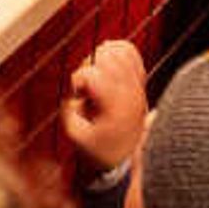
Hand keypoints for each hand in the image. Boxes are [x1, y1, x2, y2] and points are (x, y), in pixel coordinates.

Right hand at [62, 38, 149, 167]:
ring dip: (101, 57)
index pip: (92, 73)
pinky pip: (131, 53)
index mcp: (114, 105)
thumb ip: (68, 110)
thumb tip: (76, 90)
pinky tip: (106, 59)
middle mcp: (129, 91)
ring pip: (120, 50)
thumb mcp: (76, 136)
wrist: (129, 157)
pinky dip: (116, 50)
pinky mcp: (140, 82)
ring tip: (96, 72)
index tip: (78, 95)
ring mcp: (137, 85)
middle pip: (105, 56)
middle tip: (87, 85)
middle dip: (88, 66)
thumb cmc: (100, 149)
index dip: (78, 79)